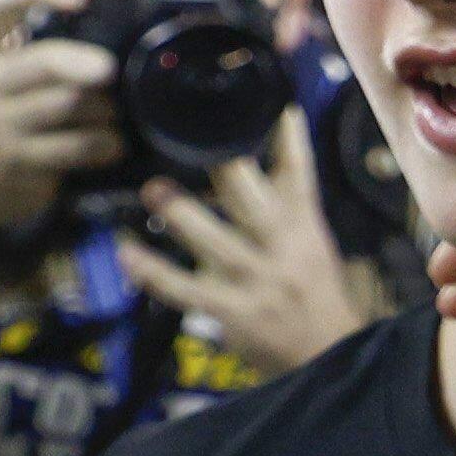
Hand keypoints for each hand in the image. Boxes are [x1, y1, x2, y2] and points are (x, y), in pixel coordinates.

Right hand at [0, 0, 119, 229]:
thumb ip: (19, 53)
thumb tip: (95, 27)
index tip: (79, 0)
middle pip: (45, 62)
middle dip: (88, 64)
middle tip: (109, 70)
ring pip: (68, 104)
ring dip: (104, 110)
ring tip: (112, 115)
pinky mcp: (15, 160)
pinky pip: (76, 146)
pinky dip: (105, 144)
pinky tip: (112, 145)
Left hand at [114, 111, 370, 372]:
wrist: (328, 354)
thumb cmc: (314, 292)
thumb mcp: (313, 242)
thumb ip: (287, 203)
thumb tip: (254, 156)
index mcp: (304, 226)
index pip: (298, 173)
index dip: (286, 135)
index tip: (268, 101)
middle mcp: (282, 249)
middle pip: (252, 201)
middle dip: (224, 168)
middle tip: (190, 134)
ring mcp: (256, 282)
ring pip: (216, 244)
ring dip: (182, 215)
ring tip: (154, 189)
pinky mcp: (232, 312)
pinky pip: (185, 290)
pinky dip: (153, 272)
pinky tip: (127, 253)